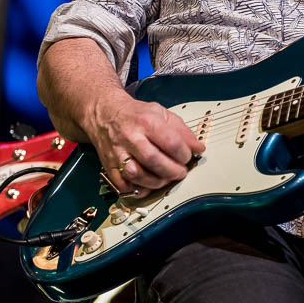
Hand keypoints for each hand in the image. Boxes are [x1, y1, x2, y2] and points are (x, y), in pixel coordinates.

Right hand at [88, 89, 204, 193]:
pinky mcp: (109, 165)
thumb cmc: (136, 115)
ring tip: (166, 178)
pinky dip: (137, 189)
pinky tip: (148, 184)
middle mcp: (130, 137)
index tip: (188, 157)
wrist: (105, 113)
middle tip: (180, 172)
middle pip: (154, 161)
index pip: (171, 143)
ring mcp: (118, 153)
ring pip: (137, 175)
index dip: (185, 154)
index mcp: (146, 121)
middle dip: (173, 171)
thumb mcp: (162, 114)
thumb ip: (182, 131)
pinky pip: (123, 185)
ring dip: (157, 182)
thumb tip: (198, 148)